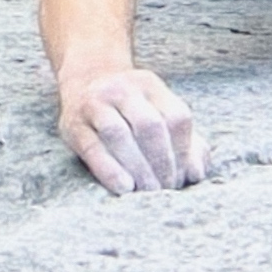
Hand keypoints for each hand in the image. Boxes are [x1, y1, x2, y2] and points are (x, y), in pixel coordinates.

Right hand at [58, 67, 209, 194]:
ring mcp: (95, 103)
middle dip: (162, 162)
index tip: (183, 178)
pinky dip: (110, 170)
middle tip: (165, 189)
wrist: (84, 80)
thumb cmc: (129, 109)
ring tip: (148, 192)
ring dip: (138, 168)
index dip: (183, 151)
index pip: (177, 116)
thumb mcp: (158, 111)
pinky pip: (93, 148)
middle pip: (150, 125)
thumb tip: (197, 173)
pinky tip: (124, 188)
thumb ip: (186, 141)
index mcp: (151, 86)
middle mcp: (123, 89)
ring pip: (120, 135)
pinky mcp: (73, 124)